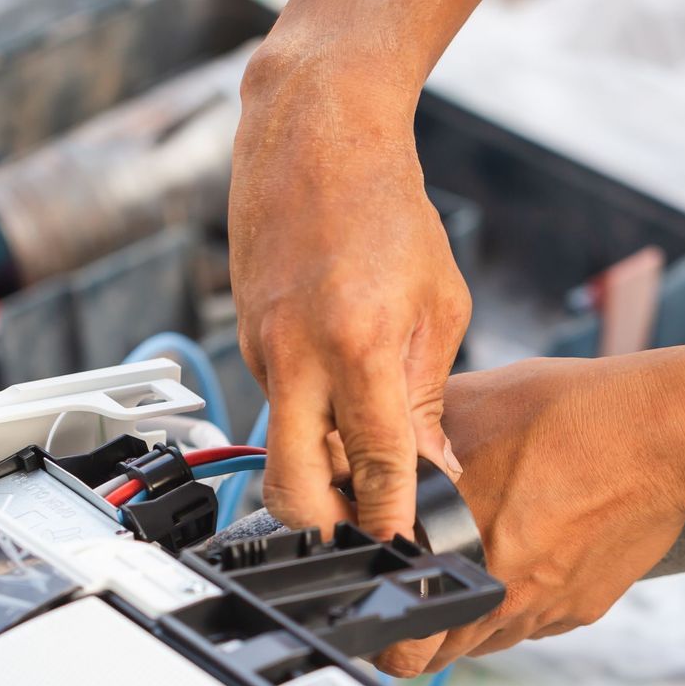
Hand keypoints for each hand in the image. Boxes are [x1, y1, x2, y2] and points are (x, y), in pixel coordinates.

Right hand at [230, 50, 470, 541]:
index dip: (391, 518)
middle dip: (324, 530)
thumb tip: (431, 467)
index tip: (406, 549)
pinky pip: (277, 406)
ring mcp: (260, 350)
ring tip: (367, 469)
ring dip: (319, 472)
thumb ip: (428, 393)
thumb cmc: (385, 207)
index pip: (374, 463)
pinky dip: (309, 421)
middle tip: (364, 538)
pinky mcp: (245, 342)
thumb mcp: (439, 303)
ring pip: (281, 448)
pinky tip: (343, 403)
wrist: (313, 136)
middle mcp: (295, 355)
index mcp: (356, 344)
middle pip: (290, 488)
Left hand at [375, 355, 684, 676]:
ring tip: (466, 576)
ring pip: (485, 643)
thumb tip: (368, 441)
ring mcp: (543, 609)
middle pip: (438, 653)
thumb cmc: (571, 415)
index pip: (401, 629)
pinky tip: (521, 561)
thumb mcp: (469, 407)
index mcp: (457, 551)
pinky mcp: (581, 609)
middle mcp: (499, 594)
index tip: (379, 608)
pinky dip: (517, 606)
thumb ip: (412, 438)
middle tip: (414, 602)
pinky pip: (532, 624)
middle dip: (419, 635)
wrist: (664, 437)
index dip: (382, 623)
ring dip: (467, 623)